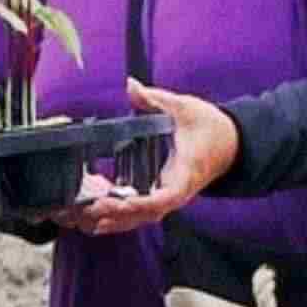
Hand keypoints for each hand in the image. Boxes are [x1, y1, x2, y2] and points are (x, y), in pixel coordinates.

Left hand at [53, 80, 236, 236]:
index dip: (138, 204)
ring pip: (137, 219)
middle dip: (113, 216)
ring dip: (108, 221)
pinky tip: (88, 215)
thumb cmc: (211, 127)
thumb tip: (132, 85)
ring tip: (75, 218)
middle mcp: (176, 193)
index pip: (163, 199)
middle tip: (81, 211)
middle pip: (143, 216)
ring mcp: (167, 198)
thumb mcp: (186, 108)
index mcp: (185, 174)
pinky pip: (136, 214)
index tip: (114, 203)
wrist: (231, 143)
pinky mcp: (160, 197)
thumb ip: (156, 99)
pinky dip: (114, 216)